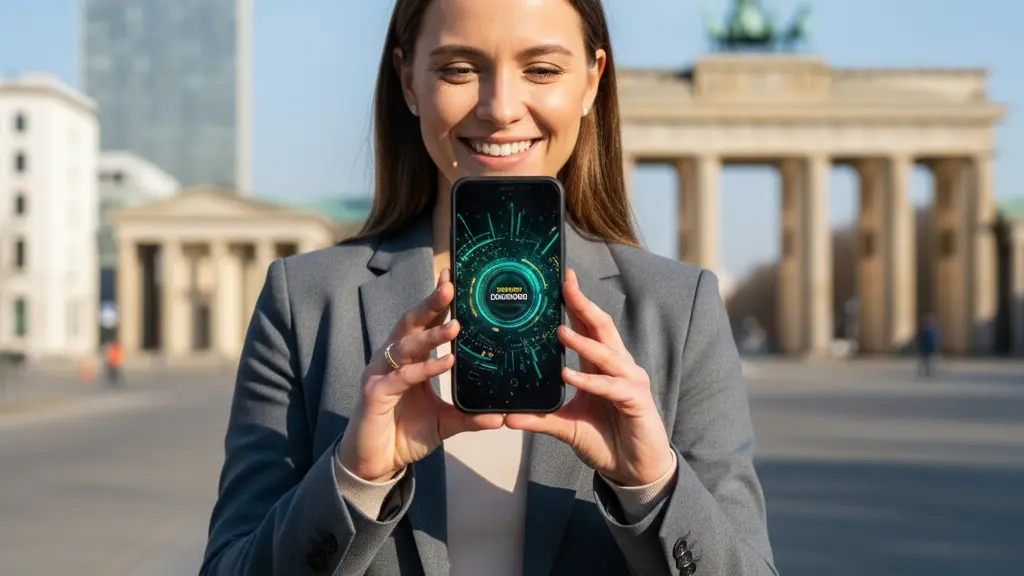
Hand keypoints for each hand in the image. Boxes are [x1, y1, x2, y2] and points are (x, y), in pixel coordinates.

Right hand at [338, 268, 503, 482]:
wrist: (375, 463)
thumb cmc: (404, 435)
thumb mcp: (444, 423)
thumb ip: (470, 416)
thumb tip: (502, 415)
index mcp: (408, 359)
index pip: (423, 323)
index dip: (437, 302)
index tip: (453, 280)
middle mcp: (392, 360)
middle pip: (410, 323)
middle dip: (431, 304)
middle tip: (451, 287)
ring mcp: (381, 374)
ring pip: (406, 345)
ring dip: (431, 335)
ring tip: (456, 326)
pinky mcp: (375, 393)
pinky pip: (402, 376)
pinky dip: (424, 368)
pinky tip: (445, 362)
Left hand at [504, 268, 674, 486]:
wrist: (633, 469)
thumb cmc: (605, 440)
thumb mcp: (565, 426)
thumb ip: (540, 417)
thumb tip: (506, 416)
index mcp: (601, 365)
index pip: (588, 326)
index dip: (576, 303)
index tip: (561, 280)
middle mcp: (618, 366)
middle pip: (601, 328)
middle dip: (583, 305)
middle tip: (565, 284)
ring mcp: (629, 381)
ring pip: (606, 353)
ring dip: (583, 342)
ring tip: (559, 330)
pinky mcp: (636, 400)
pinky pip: (611, 386)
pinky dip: (591, 380)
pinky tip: (571, 375)